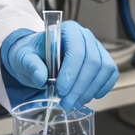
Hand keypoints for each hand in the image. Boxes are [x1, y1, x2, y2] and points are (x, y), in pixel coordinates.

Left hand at [3, 21, 119, 111]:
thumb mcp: (23, 57)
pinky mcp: (102, 59)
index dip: (72, 72)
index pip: (77, 50)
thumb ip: (30, 65)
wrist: (36, 55)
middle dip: (80, 87)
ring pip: (104, 69)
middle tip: (67, 103)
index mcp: (67, 31)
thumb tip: (41, 78)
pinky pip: (110, 73)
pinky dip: (103, 87)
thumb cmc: (32, 54)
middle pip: (93, 61)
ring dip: (90, 90)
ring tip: (75, 103)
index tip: (61, 91)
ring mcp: (96, 48)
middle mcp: (85, 36)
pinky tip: (89, 97)